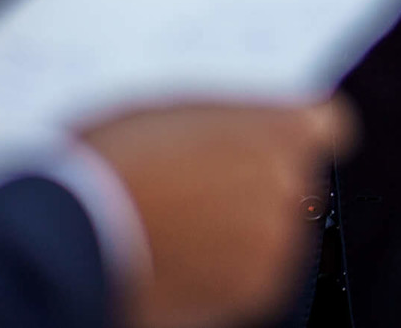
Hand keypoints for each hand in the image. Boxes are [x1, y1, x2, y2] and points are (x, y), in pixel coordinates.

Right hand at [81, 99, 355, 327]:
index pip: (328, 125)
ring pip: (274, 229)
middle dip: (258, 182)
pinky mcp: (254, 292)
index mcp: (282, 130)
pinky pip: (252, 272)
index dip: (295, 133)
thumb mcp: (177, 107)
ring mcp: (276, 245)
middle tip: (199, 183)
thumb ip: (234, 119)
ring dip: (241, 227)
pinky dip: (225, 267)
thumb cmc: (114, 159)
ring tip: (180, 220)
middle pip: (295, 181)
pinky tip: (179, 254)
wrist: (72, 233)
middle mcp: (291, 187)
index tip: (269, 141)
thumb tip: (250, 128)